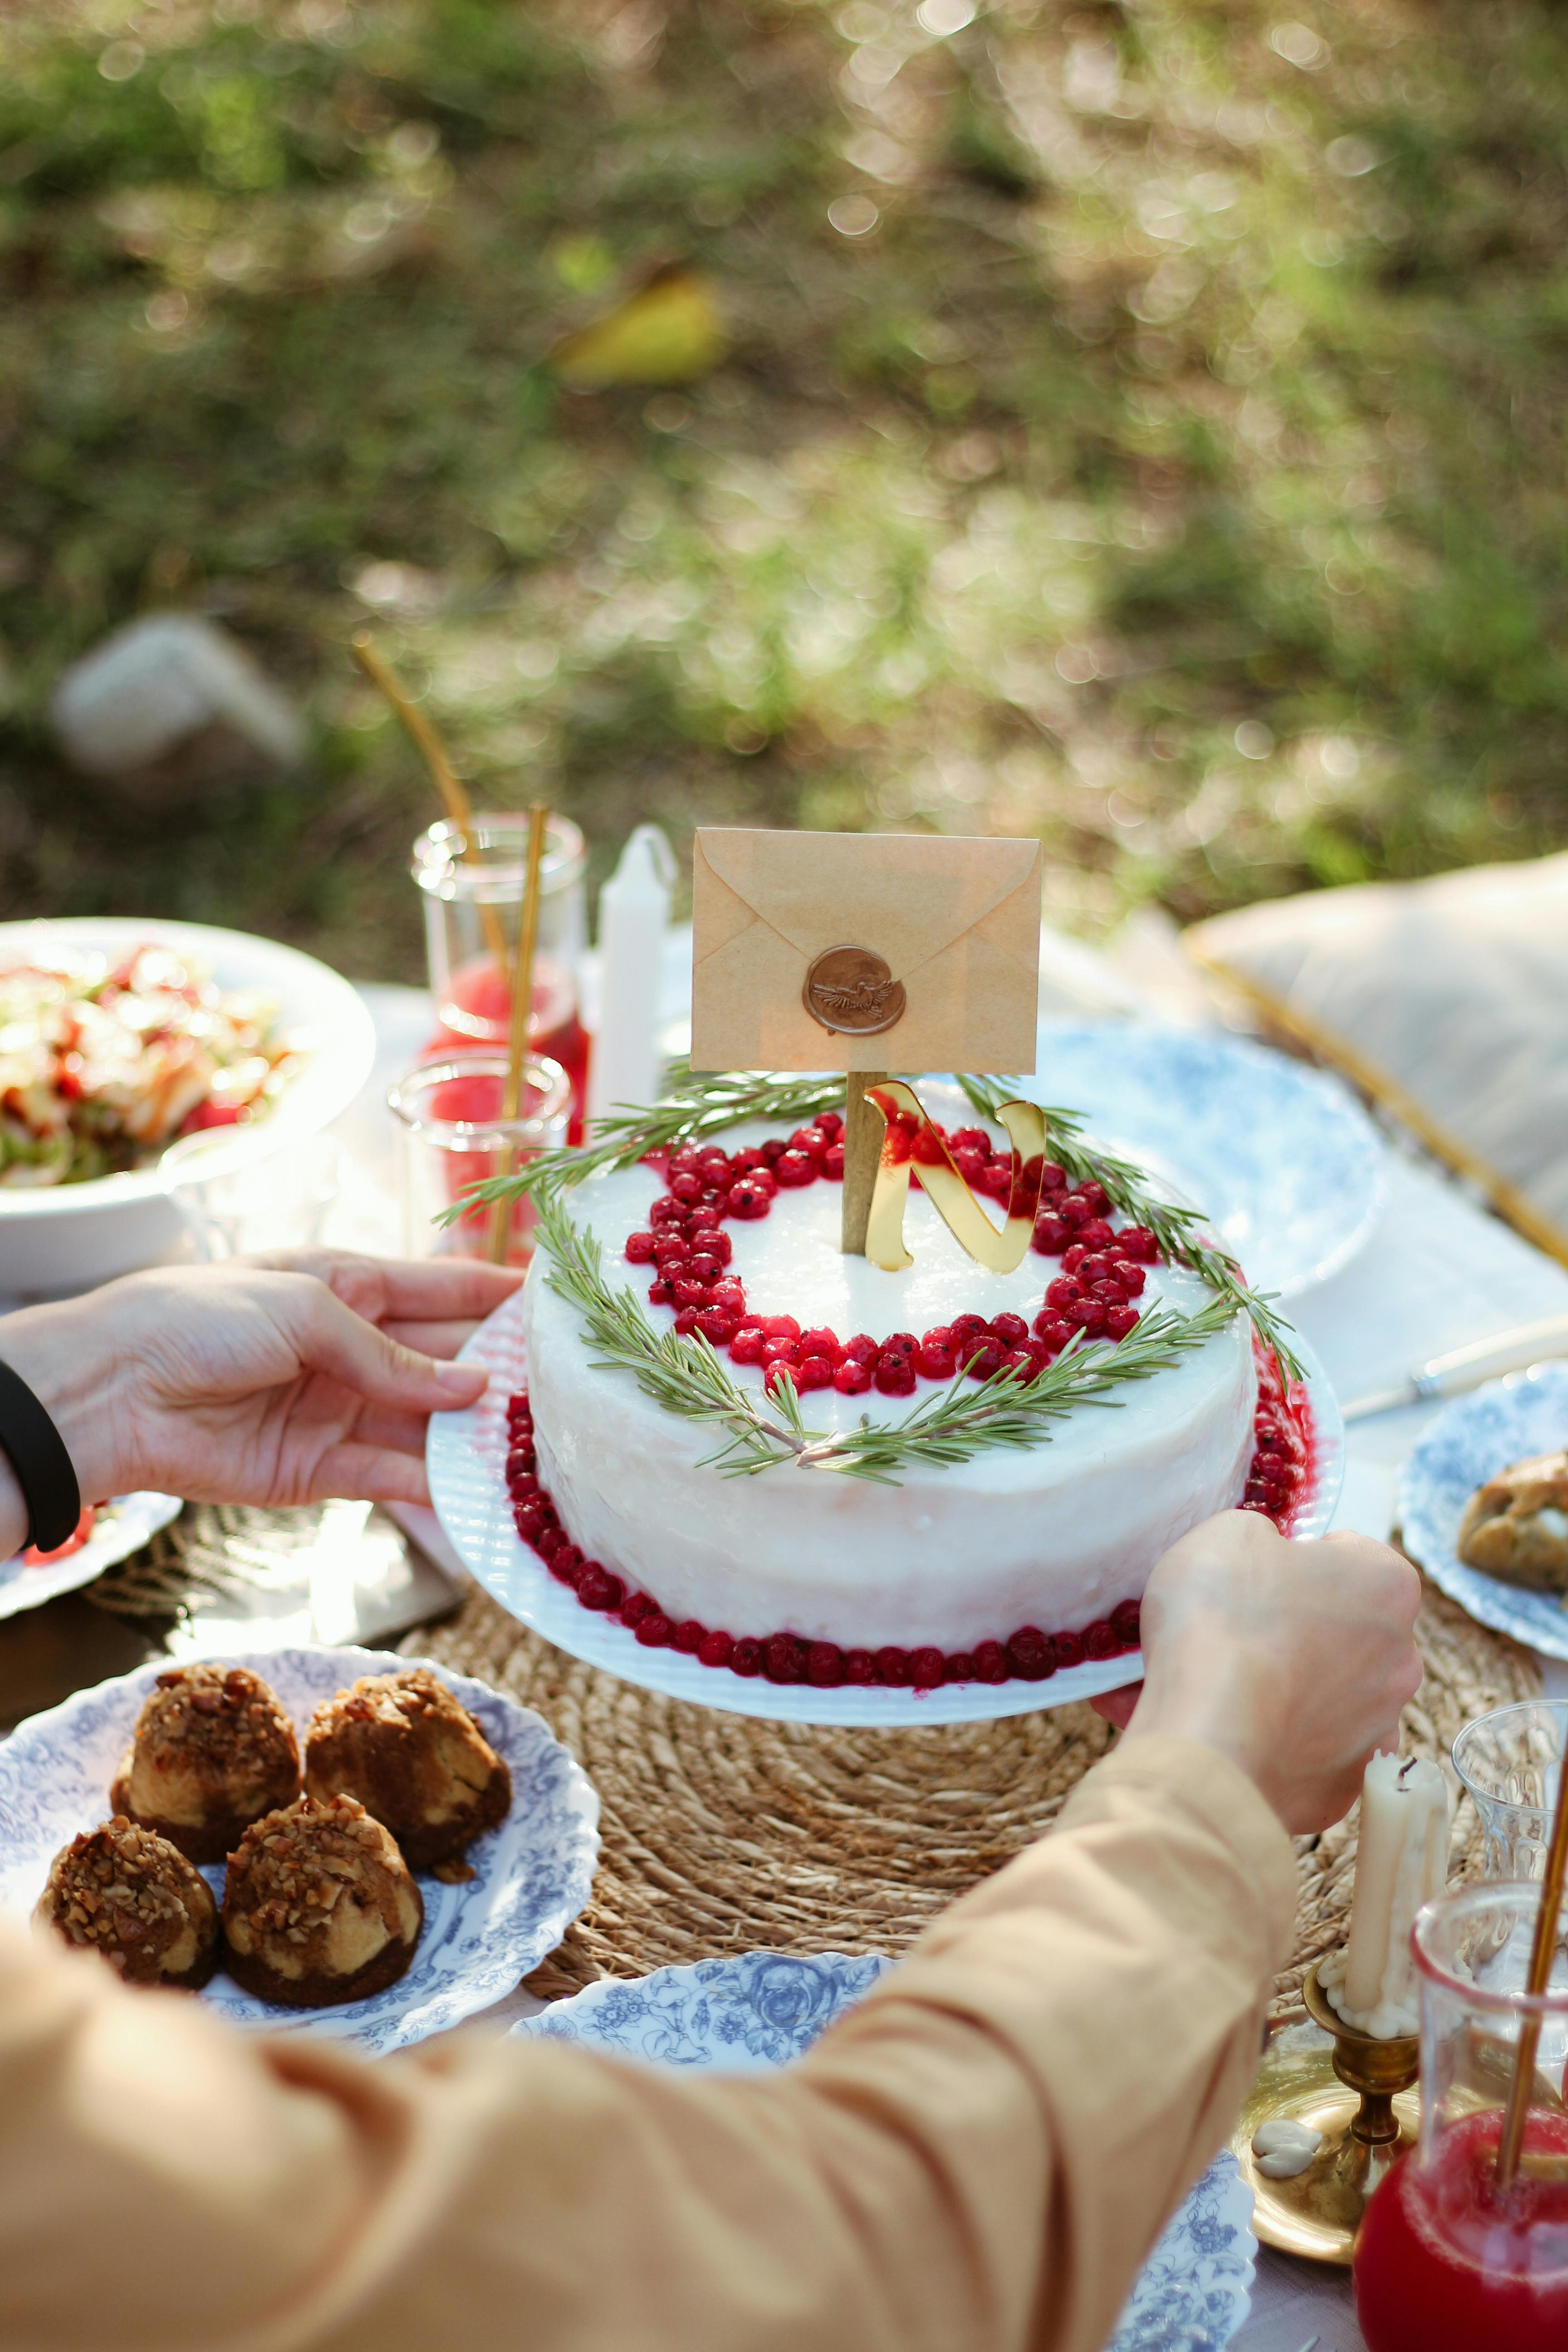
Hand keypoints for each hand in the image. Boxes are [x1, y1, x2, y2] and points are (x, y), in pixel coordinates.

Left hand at [0, 1253, 520, 1539]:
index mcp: (347, 1284)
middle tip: (570, 1392)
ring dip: (478, 1438)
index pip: (443, 1287)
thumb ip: (389, 1355)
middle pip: (445, 1360)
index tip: (561, 1304)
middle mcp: (352, 1348)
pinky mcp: (319, 1471)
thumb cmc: (200, 1318)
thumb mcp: (304, 1309)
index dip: (499, 1295)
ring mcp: (339, 1411)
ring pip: (428, 1426)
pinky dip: (436, 1488)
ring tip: (542, 1450)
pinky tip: (485, 1494)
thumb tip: (471, 1388)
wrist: (114, 1391)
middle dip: (502, 1373)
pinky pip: (392, 1478)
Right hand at [1099, 1510, 1422, 1833]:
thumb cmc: (1221, 1623)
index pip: (1352, 1555)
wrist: (1206, 1742)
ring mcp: (1378, 1731)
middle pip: (1347, 1630)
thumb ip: (1261, 1536)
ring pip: (1330, 1696)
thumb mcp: (1226, 1533)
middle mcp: (1401, 1660)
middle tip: (1236, 1632)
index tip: (1257, 1576)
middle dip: (1299, 1628)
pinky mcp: (1345, 1790)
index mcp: (1386, 1585)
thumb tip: (1265, 1558)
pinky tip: (1231, 1734)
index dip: (1298, 1560)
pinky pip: (1309, 1754)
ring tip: (1223, 1688)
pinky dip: (1276, 1744)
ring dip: (1289, 1688)